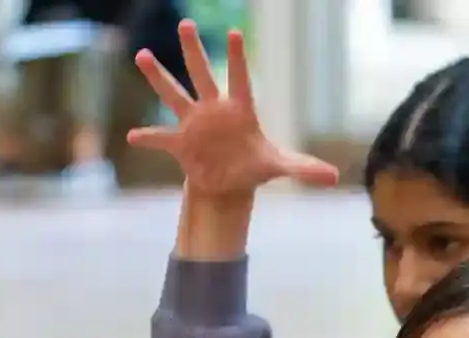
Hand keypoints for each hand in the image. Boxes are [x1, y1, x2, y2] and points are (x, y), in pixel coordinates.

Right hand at [127, 21, 336, 197]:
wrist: (228, 183)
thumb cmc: (253, 166)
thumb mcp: (279, 167)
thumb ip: (304, 168)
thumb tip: (335, 177)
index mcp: (239, 110)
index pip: (240, 79)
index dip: (237, 59)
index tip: (233, 33)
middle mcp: (213, 110)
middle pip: (201, 75)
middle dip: (194, 51)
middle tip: (186, 23)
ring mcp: (194, 124)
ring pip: (174, 95)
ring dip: (159, 77)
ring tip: (142, 55)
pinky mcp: (181, 144)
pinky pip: (162, 138)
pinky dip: (149, 138)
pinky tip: (133, 137)